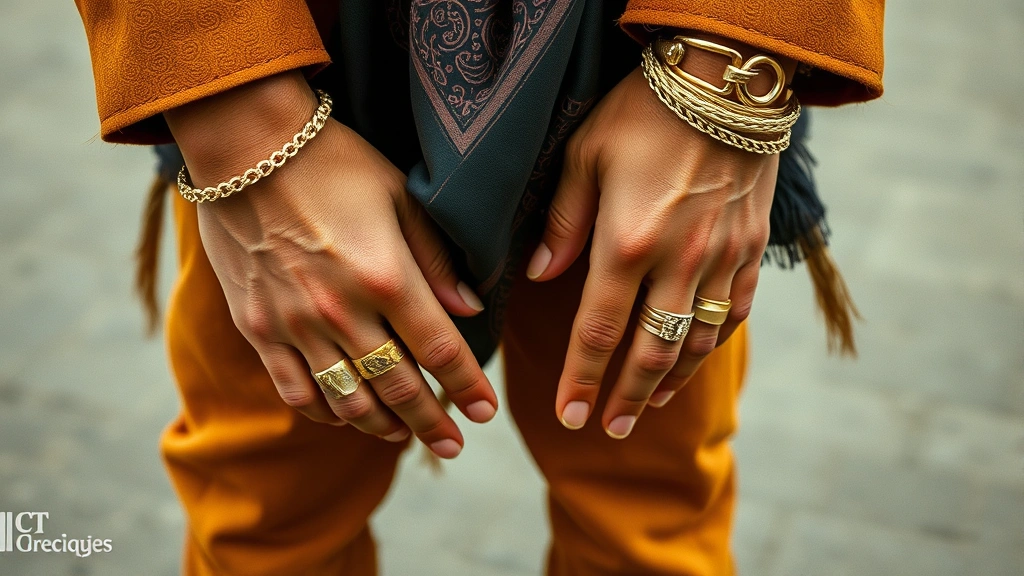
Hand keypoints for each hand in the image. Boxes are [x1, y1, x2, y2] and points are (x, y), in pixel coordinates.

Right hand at [165, 72, 497, 458]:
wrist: (244, 147)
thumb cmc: (333, 163)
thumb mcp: (399, 197)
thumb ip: (436, 258)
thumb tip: (469, 308)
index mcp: (385, 275)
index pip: (439, 351)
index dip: (467, 388)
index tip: (485, 413)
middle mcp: (342, 310)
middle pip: (399, 388)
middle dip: (433, 423)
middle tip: (453, 446)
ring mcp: (295, 323)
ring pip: (348, 400)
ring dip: (383, 426)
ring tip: (404, 436)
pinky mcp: (258, 327)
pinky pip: (295, 390)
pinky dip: (325, 412)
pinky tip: (345, 417)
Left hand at [527, 67, 776, 438]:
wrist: (727, 79)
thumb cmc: (643, 110)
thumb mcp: (585, 156)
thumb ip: (563, 224)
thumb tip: (539, 277)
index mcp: (628, 244)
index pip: (598, 332)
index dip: (582, 380)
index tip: (570, 416)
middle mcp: (680, 263)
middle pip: (651, 352)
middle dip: (626, 396)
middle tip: (608, 428)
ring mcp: (723, 258)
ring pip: (697, 341)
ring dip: (670, 381)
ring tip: (647, 407)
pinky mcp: (753, 247)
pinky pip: (736, 311)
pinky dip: (713, 344)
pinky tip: (694, 358)